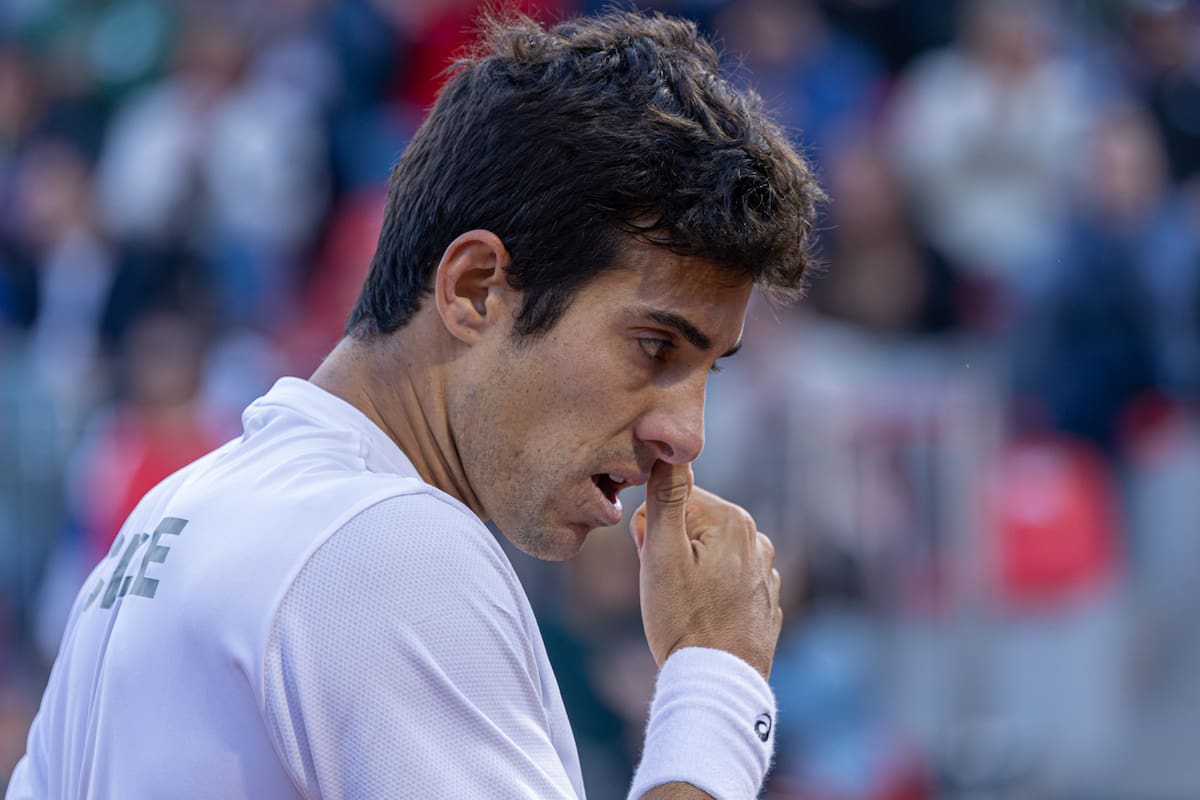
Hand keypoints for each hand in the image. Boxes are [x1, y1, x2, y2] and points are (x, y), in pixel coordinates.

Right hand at [631, 461, 781, 679]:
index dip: (652, 528)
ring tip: (683, 606)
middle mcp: (757, 539)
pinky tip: (702, 618)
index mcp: (733, 520)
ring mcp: (765, 572)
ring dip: (688, 571)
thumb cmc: (683, 620)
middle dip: (670, 549)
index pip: (674, 498)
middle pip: (692, 525)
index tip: (651, 560)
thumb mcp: (661, 554)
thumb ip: (666, 497)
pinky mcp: (764, 600)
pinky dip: (709, 593)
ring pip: (707, 554)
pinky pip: (725, 581)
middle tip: (665, 586)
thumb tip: (669, 452)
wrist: (717, 683)